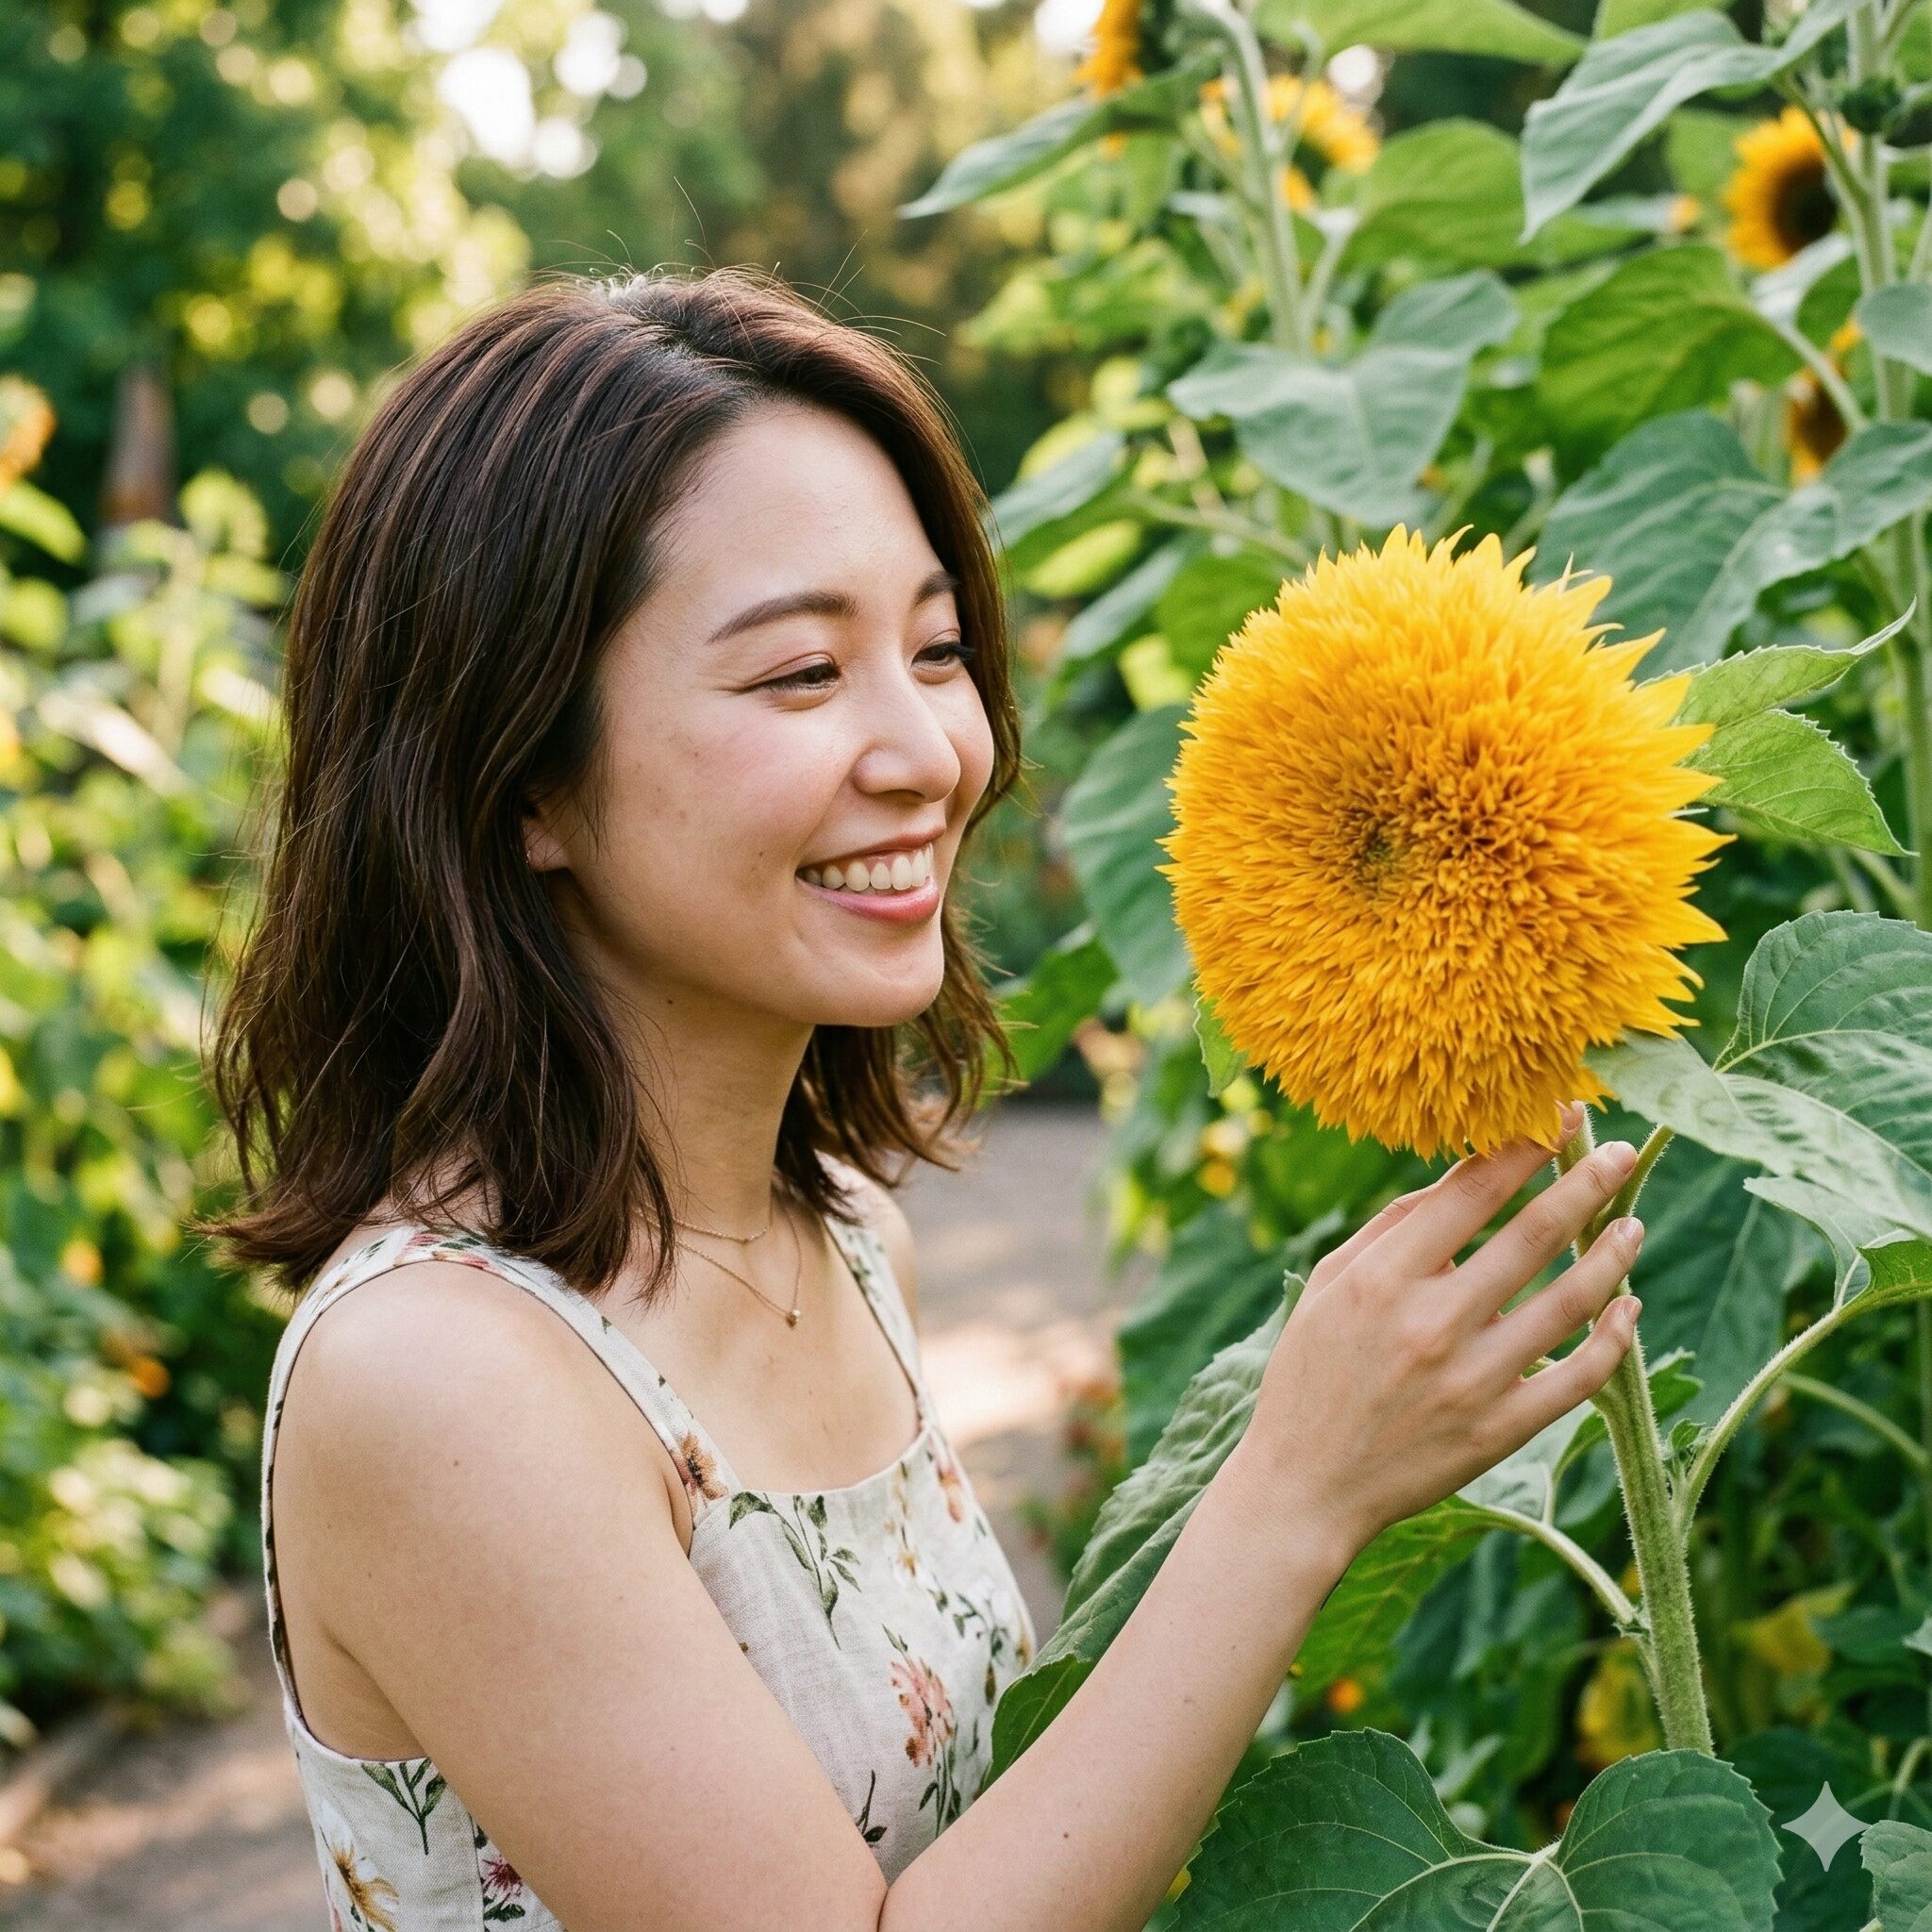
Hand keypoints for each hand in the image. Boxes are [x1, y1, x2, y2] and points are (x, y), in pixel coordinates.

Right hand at [1244, 1102, 1643, 1565]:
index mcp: (1384, 1277)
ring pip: (1569, 1301)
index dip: (1521, 1148)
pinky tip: (1627, 1307)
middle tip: (1622, 1151)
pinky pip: (1578, 1378)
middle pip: (1534, 1235)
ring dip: (1612, 1254)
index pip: (1472, 1192)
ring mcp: (1473, 1380)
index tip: (1556, 1118)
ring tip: (1634, 1222)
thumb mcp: (1327, 1285)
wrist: (1305, 1488)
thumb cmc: (1310, 1375)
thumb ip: (1391, 1229)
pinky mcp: (1501, 1432)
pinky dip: (1613, 1338)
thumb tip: (1459, 1179)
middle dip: (1585, 1182)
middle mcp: (1433, 1322)